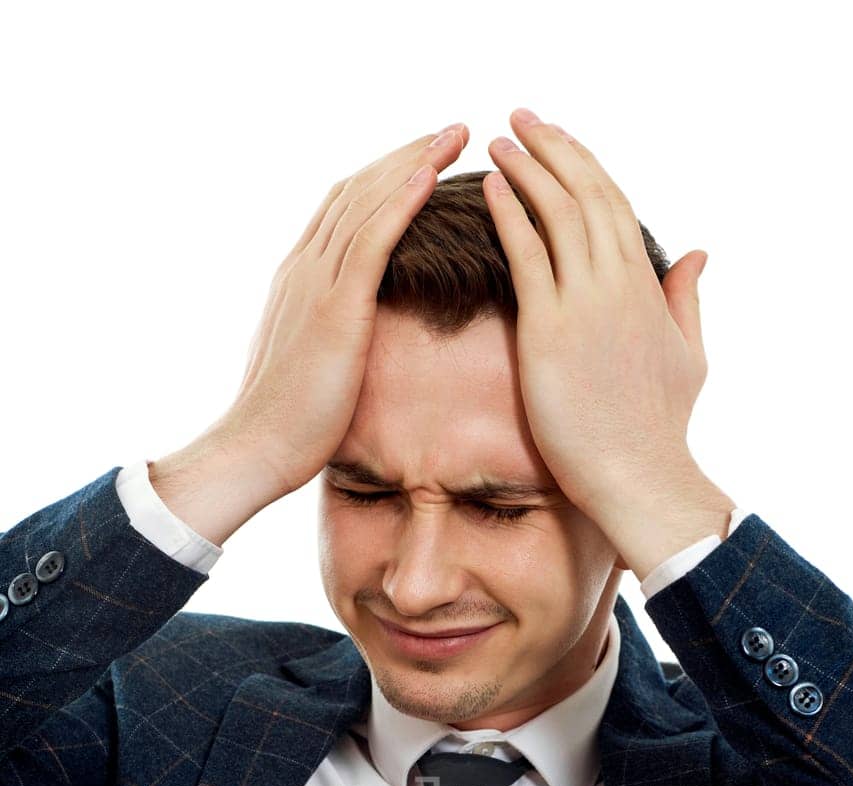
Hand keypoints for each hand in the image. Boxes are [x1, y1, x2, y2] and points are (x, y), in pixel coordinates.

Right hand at [150, 122, 468, 544]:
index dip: (386, 178)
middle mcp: (305, 267)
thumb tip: (350, 335)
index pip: (345, 209)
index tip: (425, 158)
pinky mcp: (334, 308)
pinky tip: (430, 175)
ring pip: (368, 202)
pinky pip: (371, 240)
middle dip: (406, 154)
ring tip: (455, 136)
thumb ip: (329, 334)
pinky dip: (401, 202)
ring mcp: (316, 283)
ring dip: (413, 162)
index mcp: (300, 278)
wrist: (257, 450)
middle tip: (452, 129)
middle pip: (359, 190)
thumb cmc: (289, 424)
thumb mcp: (312, 364)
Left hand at [482, 108, 710, 530]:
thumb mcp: (688, 355)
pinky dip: (510, 215)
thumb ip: (687, 299)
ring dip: (527, 170)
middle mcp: (619, 286)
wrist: (640, 476)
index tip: (559, 141)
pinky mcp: (550, 331)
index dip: (585, 166)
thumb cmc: (659, 428)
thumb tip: (697, 253)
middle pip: (586, 195)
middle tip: (521, 119)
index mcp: (647, 288)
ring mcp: (586, 305)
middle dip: (553, 150)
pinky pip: (527, 256)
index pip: (615, 205)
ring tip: (500, 141)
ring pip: (558, 214)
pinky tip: (491, 187)